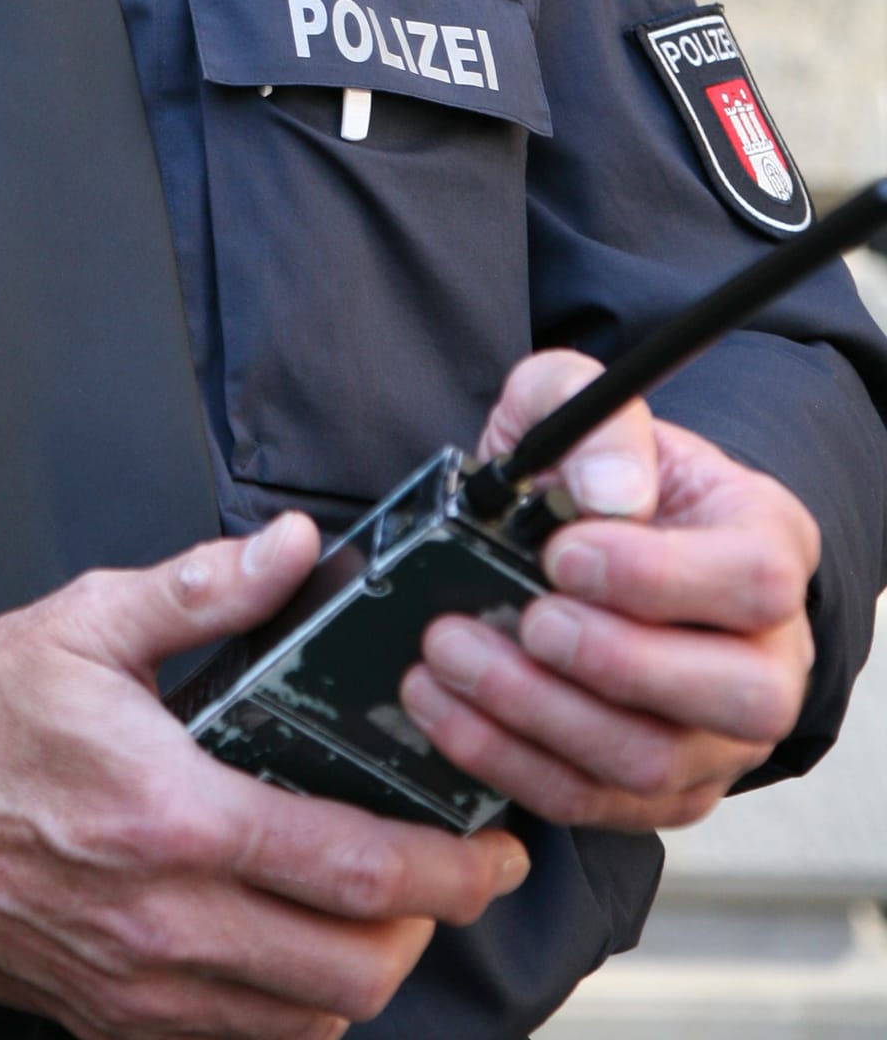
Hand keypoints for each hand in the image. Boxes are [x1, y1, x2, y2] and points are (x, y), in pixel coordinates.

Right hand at [0, 523, 529, 1039]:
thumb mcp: (87, 621)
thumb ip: (204, 589)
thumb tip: (299, 550)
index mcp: (172, 816)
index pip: (355, 868)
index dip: (451, 868)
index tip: (494, 849)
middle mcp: (164, 922)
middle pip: (353, 970)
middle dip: (423, 928)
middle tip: (439, 875)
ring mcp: (135, 988)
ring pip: (305, 1024)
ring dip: (357, 973)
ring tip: (366, 907)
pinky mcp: (104, 1020)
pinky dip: (284, 1010)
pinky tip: (281, 944)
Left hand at [400, 350, 818, 831]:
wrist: (580, 535)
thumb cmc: (594, 471)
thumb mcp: (584, 406)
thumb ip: (596, 423)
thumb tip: (607, 494)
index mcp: (766, 547)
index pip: (753, 580)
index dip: (658, 577)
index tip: (561, 554)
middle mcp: (766, 657)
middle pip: (735, 697)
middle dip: (613, 665)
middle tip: (526, 621)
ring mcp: (717, 737)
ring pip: (652, 763)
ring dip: (538, 715)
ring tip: (450, 654)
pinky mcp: (658, 789)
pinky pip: (592, 801)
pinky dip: (507, 759)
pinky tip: (441, 706)